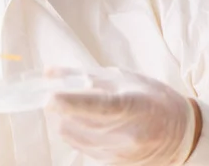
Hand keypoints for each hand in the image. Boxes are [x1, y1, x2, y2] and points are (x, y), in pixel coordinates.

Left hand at [46, 68, 196, 165]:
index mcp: (133, 105)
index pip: (99, 105)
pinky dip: (74, 132)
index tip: (50, 97)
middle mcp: (128, 134)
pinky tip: (89, 124)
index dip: (72, 102)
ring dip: (65, 119)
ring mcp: (120, 152)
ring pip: (71, 134)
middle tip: (63, 93)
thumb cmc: (152, 98)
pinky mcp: (112, 163)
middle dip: (62, 106)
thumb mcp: (122, 78)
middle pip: (78, 120)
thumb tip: (49, 73)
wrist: (181, 134)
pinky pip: (78, 146)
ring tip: (80, 109)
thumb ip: (82, 75)